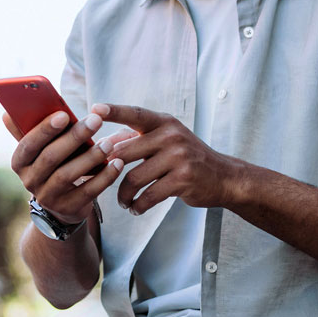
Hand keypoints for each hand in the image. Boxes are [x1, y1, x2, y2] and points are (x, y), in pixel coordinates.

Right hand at [4, 108, 131, 225]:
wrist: (62, 204)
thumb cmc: (53, 164)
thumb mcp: (41, 149)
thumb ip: (30, 129)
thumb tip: (8, 113)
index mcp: (20, 162)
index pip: (28, 144)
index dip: (44, 130)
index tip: (64, 114)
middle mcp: (30, 181)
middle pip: (50, 157)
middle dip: (74, 137)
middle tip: (95, 120)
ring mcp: (48, 197)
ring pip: (68, 175)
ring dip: (90, 157)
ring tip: (109, 143)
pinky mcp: (69, 208)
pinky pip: (88, 192)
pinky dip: (104, 177)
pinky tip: (117, 163)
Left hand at [95, 104, 236, 214]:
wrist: (224, 177)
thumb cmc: (186, 158)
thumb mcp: (167, 140)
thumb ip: (138, 139)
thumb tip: (103, 142)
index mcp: (164, 123)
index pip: (135, 114)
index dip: (114, 111)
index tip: (93, 108)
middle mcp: (171, 136)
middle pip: (124, 152)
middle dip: (108, 170)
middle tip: (101, 181)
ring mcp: (178, 157)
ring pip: (134, 178)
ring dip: (123, 194)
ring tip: (123, 201)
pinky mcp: (183, 179)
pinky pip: (149, 195)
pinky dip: (138, 205)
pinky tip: (136, 208)